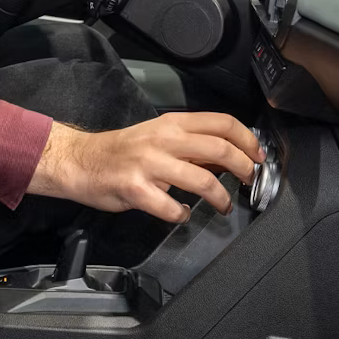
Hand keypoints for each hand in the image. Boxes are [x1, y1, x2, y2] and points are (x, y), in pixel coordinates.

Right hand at [27, 113, 264, 218]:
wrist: (80, 160)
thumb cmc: (121, 150)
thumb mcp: (157, 137)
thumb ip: (190, 144)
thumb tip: (227, 154)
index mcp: (172, 124)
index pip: (221, 122)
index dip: (247, 139)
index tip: (258, 155)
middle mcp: (163, 140)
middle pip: (219, 149)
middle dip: (243, 167)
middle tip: (250, 180)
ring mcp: (149, 165)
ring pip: (202, 180)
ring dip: (220, 197)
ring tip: (223, 205)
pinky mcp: (135, 189)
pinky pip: (170, 208)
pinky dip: (182, 215)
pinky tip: (181, 215)